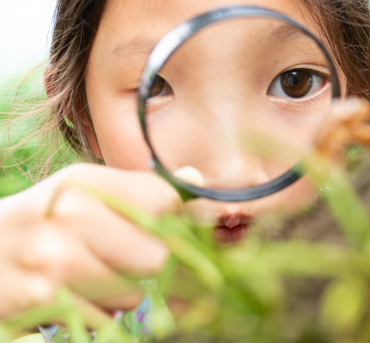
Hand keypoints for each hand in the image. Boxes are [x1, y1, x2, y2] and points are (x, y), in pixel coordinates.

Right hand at [0, 164, 180, 320]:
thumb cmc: (39, 224)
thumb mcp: (81, 193)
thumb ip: (140, 190)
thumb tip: (197, 181)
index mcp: (84, 182)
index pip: (164, 201)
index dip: (174, 221)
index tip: (165, 229)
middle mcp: (71, 215)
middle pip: (157, 254)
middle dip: (148, 266)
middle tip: (124, 261)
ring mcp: (54, 260)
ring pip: (132, 293)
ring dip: (120, 294)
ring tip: (89, 278)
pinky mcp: (42, 300)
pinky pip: (102, 319)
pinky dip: (95, 315)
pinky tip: (71, 297)